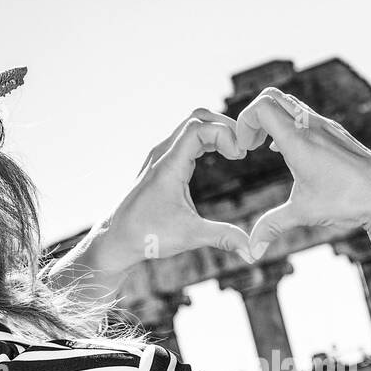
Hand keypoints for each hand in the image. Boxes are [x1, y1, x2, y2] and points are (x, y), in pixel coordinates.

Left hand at [54, 109, 251, 284]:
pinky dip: (207, 140)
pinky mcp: (162, 163)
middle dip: (225, 126)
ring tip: (237, 150)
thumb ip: (222, 237)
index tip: (240, 155)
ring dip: (216, 131)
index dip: (224, 134)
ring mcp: (160, 156)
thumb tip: (252, 251)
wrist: (117, 238)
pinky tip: (222, 155)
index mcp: (168, 166)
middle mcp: (163, 154)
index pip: (198, 128)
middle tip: (245, 146)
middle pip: (197, 118)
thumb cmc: (148, 236)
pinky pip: (186, 139)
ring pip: (191, 126)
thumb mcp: (189, 236)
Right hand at [235, 88, 370, 257]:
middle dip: (254, 117)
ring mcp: (328, 127)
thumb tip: (251, 252)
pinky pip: (307, 116)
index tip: (244, 150)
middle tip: (251, 145)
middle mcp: (313, 126)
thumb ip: (272, 227)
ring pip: (291, 104)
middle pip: (272, 96)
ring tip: (266, 148)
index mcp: (299, 140)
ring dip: (273, 120)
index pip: (261, 107)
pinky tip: (290, 154)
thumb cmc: (346, 203)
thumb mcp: (303, 214)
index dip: (244, 123)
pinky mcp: (338, 134)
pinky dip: (290, 126)